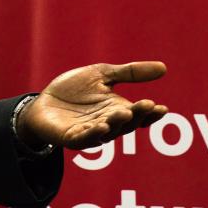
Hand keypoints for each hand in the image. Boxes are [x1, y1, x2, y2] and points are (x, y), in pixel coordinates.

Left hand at [16, 61, 167, 149]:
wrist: (44, 100)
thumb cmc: (75, 89)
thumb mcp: (103, 74)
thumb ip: (130, 73)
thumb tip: (164, 68)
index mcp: (117, 110)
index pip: (139, 115)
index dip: (150, 113)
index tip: (162, 108)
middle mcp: (107, 124)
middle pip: (126, 123)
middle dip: (137, 115)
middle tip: (147, 104)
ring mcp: (89, 133)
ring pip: (107, 132)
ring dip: (116, 123)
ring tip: (124, 112)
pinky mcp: (71, 138)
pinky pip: (83, 139)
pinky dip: (92, 135)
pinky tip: (100, 127)